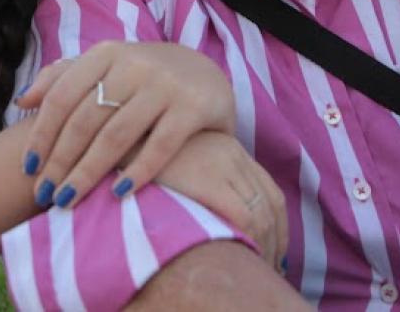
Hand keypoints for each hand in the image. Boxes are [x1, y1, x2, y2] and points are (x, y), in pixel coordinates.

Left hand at [15, 41, 235, 208]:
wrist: (206, 74)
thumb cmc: (143, 79)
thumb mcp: (106, 68)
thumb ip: (64, 79)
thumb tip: (23, 100)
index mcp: (106, 54)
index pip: (63, 95)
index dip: (42, 133)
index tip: (28, 168)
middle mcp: (134, 64)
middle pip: (86, 119)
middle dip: (60, 161)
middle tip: (43, 194)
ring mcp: (165, 84)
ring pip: (117, 135)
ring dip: (88, 172)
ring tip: (68, 201)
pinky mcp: (194, 106)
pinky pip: (161, 146)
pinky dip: (138, 172)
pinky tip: (117, 194)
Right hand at [155, 131, 287, 271]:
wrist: (121, 131)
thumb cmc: (143, 150)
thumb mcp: (182, 157)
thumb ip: (202, 175)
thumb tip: (219, 213)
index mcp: (231, 149)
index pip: (271, 192)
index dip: (278, 226)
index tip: (273, 251)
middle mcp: (234, 154)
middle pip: (271, 204)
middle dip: (275, 241)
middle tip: (270, 267)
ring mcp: (223, 164)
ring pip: (260, 214)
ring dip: (264, 246)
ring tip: (255, 267)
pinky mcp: (208, 178)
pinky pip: (243, 216)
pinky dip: (249, 239)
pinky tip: (241, 255)